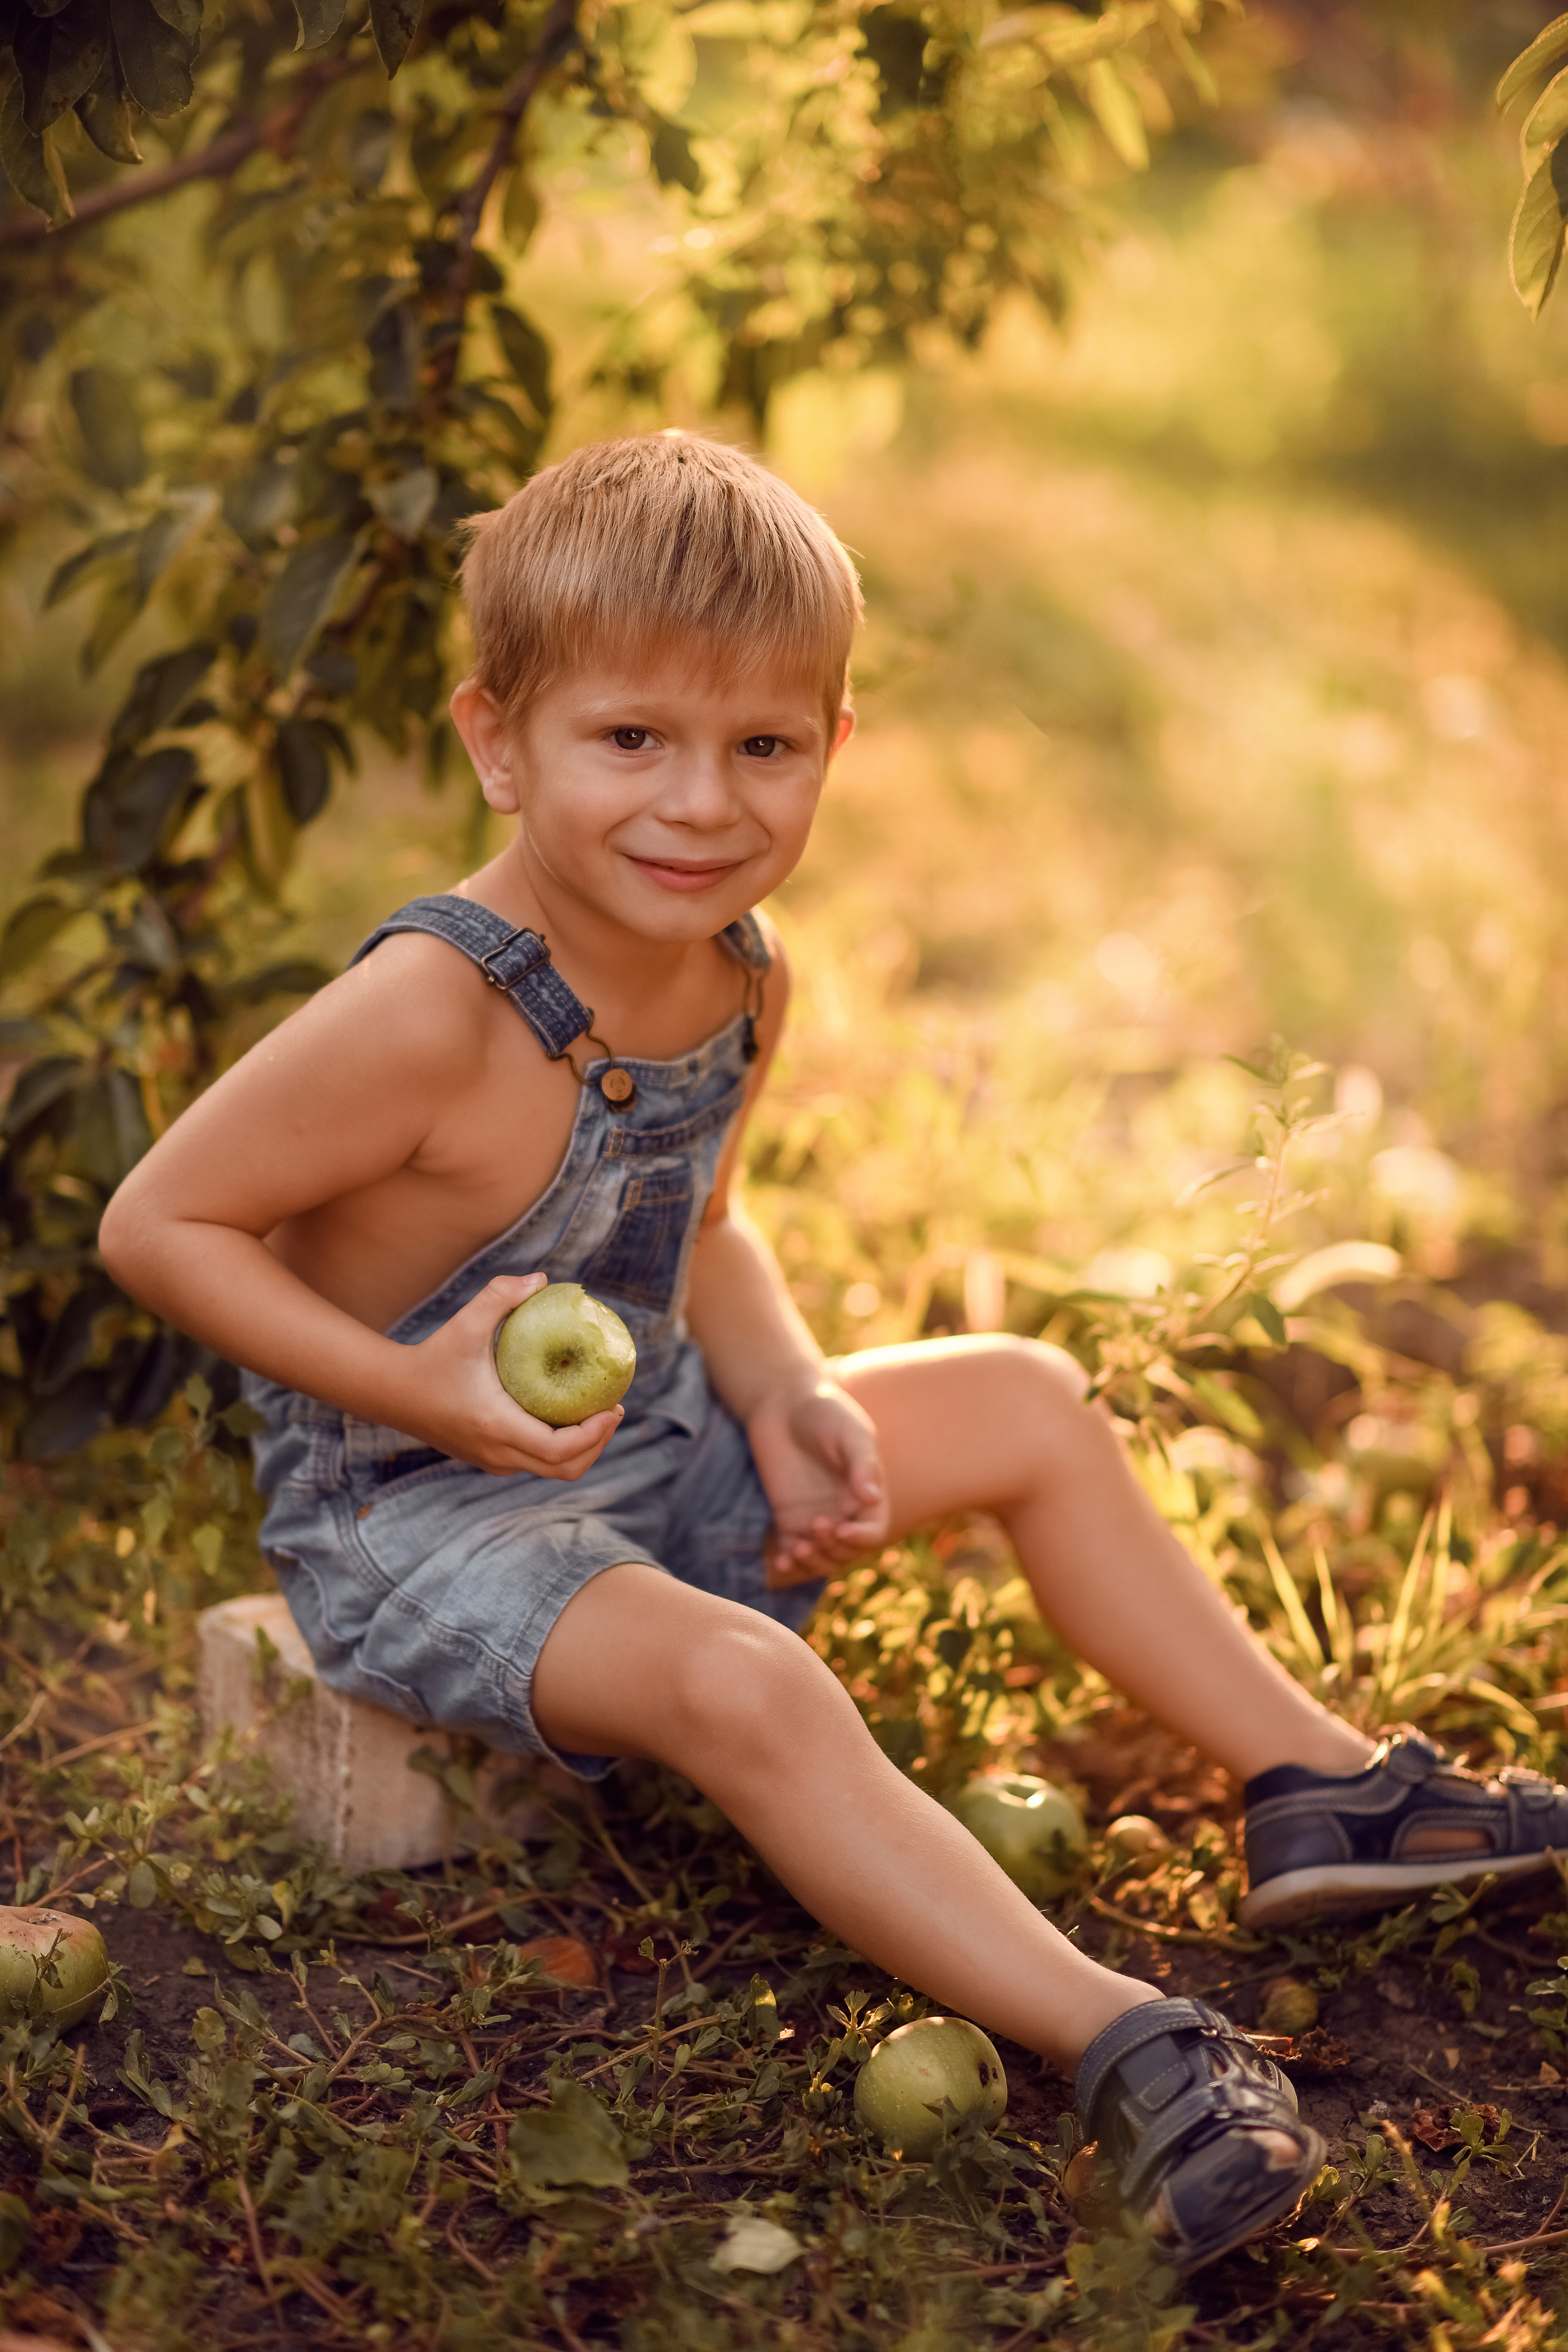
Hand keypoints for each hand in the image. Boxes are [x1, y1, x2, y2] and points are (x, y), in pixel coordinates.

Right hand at [392, 1273, 624, 1478]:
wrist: (394, 1393)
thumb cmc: (432, 1356)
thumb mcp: (466, 1323)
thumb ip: (501, 1296)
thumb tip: (541, 1279)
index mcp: (496, 1425)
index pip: (558, 1449)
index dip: (594, 1435)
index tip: (613, 1407)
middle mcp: (497, 1452)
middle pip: (565, 1469)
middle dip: (598, 1443)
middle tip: (613, 1408)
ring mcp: (493, 1461)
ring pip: (553, 1470)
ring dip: (582, 1448)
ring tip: (598, 1412)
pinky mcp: (490, 1460)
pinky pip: (536, 1462)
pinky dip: (561, 1447)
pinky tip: (568, 1414)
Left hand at [746, 1376, 888, 1586]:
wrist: (782, 1402)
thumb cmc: (824, 1411)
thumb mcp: (849, 1432)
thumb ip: (861, 1464)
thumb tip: (872, 1499)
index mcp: (867, 1494)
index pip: (873, 1530)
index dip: (861, 1538)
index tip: (841, 1530)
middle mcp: (845, 1511)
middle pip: (848, 1550)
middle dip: (834, 1548)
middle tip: (816, 1526)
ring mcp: (817, 1517)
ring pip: (822, 1557)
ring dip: (814, 1561)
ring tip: (799, 1547)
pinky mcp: (789, 1518)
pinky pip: (792, 1549)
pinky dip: (789, 1561)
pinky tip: (780, 1561)